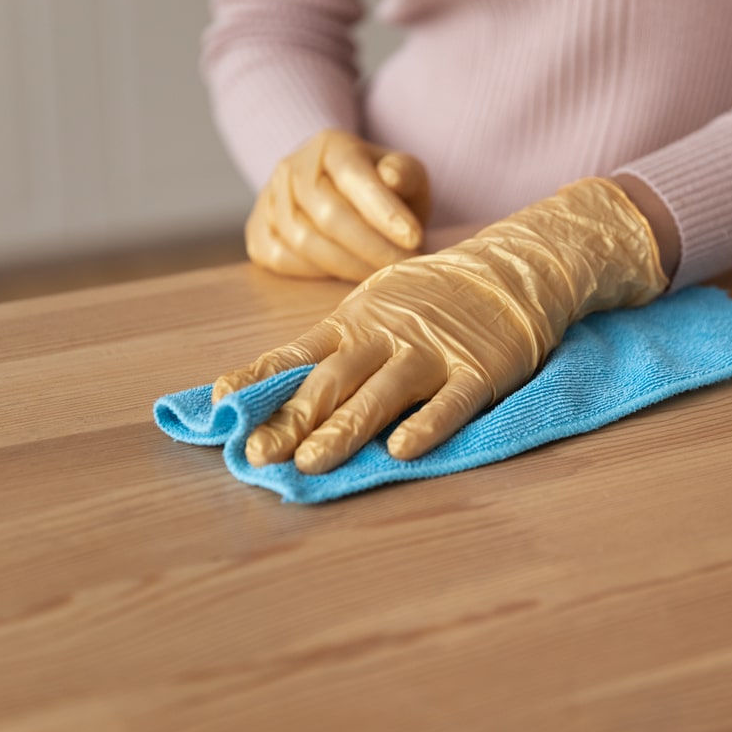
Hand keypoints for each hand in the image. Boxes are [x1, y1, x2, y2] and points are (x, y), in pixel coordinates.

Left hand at [214, 178, 668, 473]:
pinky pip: (450, 402)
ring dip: (345, 428)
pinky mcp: (477, 371)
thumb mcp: (373, 307)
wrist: (511, 269)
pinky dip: (427, 425)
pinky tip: (402, 450)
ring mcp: (432, 354)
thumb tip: (274, 387)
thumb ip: (334, 346)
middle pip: (333, 380)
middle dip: (292, 418)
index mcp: (355, 323)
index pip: (296, 355)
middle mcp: (386, 337)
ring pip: (383, 393)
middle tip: (258, 454)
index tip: (221, 406)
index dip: (259, 380)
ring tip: (312, 462)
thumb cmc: (431, 297)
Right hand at [246, 129, 431, 281]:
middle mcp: (292, 167)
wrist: (337, 193)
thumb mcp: (403, 172)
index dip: (385, 212)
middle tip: (404, 267)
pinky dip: (318, 274)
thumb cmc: (380, 187)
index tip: (414, 239)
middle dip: (372, 248)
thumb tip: (392, 177)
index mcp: (331, 145)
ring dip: (349, 266)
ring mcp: (269, 199)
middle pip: (330, 216)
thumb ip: (405, 172)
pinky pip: (284, 260)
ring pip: (306, 243)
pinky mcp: (257, 231)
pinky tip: (347, 275)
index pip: (355, 177)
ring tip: (382, 274)